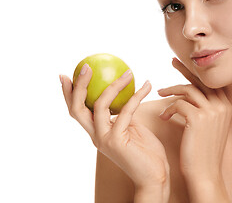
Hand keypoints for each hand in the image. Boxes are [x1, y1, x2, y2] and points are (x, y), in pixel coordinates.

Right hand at [60, 65, 169, 192]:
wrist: (154, 175)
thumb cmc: (146, 151)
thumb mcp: (131, 127)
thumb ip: (123, 113)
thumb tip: (123, 92)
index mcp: (97, 132)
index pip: (78, 111)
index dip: (69, 93)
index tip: (67, 74)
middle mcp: (96, 136)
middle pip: (77, 108)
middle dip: (78, 86)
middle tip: (85, 66)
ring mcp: (104, 139)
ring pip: (99, 105)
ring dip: (113, 85)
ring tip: (128, 72)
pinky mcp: (117, 141)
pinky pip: (126, 111)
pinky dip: (136, 96)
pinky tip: (147, 85)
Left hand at [157, 58, 231, 183]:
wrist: (205, 173)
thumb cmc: (203, 151)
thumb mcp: (209, 126)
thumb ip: (204, 109)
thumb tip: (188, 97)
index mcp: (226, 106)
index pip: (209, 83)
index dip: (196, 73)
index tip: (184, 65)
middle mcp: (222, 105)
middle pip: (200, 80)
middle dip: (185, 69)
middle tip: (173, 60)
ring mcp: (212, 111)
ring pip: (187, 89)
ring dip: (171, 90)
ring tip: (160, 93)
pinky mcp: (198, 118)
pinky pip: (178, 104)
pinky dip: (169, 109)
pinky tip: (164, 117)